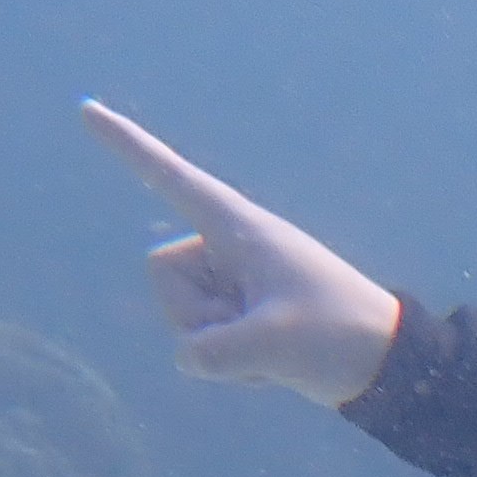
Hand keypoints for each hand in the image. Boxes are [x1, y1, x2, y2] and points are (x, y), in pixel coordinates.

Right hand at [79, 100, 401, 405]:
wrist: (390, 366)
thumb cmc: (341, 337)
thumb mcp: (273, 346)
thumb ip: (213, 353)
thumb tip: (188, 358)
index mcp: (240, 228)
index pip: (171, 178)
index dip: (127, 146)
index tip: (86, 110)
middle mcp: (230, 249)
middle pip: (161, 276)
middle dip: (196, 315)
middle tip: (260, 330)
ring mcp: (234, 285)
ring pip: (180, 318)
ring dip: (220, 346)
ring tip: (276, 347)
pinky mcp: (242, 318)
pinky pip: (203, 347)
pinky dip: (234, 366)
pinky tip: (277, 365)